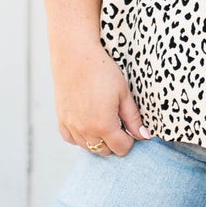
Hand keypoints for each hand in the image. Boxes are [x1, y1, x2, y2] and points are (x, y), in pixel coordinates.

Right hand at [53, 39, 152, 155]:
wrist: (75, 55)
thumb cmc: (101, 71)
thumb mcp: (124, 94)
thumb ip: (133, 119)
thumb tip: (144, 136)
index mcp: (104, 125)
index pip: (121, 149)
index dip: (130, 140)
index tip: (130, 128)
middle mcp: (85, 130)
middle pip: (105, 151)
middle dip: (114, 141)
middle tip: (118, 123)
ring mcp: (71, 126)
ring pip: (88, 147)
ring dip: (98, 139)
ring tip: (103, 120)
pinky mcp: (61, 120)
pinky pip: (72, 139)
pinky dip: (80, 136)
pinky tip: (87, 123)